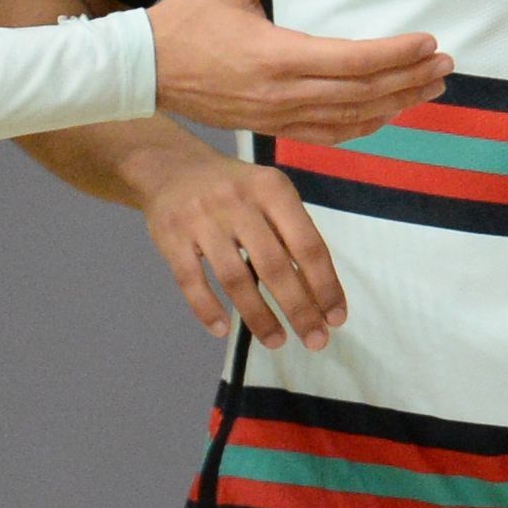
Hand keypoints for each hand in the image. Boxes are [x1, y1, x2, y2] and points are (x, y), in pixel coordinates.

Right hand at [134, 145, 353, 350]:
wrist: (171, 166)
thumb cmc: (234, 189)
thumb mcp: (269, 194)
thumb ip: (292, 234)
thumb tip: (319, 294)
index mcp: (273, 189)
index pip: (307, 245)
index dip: (325, 285)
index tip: (336, 318)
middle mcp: (238, 201)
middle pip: (275, 266)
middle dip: (299, 309)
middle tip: (315, 341)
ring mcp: (201, 219)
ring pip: (235, 278)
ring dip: (259, 317)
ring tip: (277, 341)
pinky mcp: (170, 236)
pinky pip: (191, 281)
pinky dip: (207, 309)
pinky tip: (223, 331)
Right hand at [148, 0, 450, 139]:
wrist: (145, 70)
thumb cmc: (187, 19)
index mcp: (277, 56)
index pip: (354, 60)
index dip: (397, 54)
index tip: (430, 43)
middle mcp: (283, 94)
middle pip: (363, 92)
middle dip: (410, 79)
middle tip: (447, 66)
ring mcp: (278, 116)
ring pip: (352, 117)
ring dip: (396, 103)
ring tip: (431, 88)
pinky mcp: (271, 127)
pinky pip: (328, 134)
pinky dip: (364, 125)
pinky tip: (387, 114)